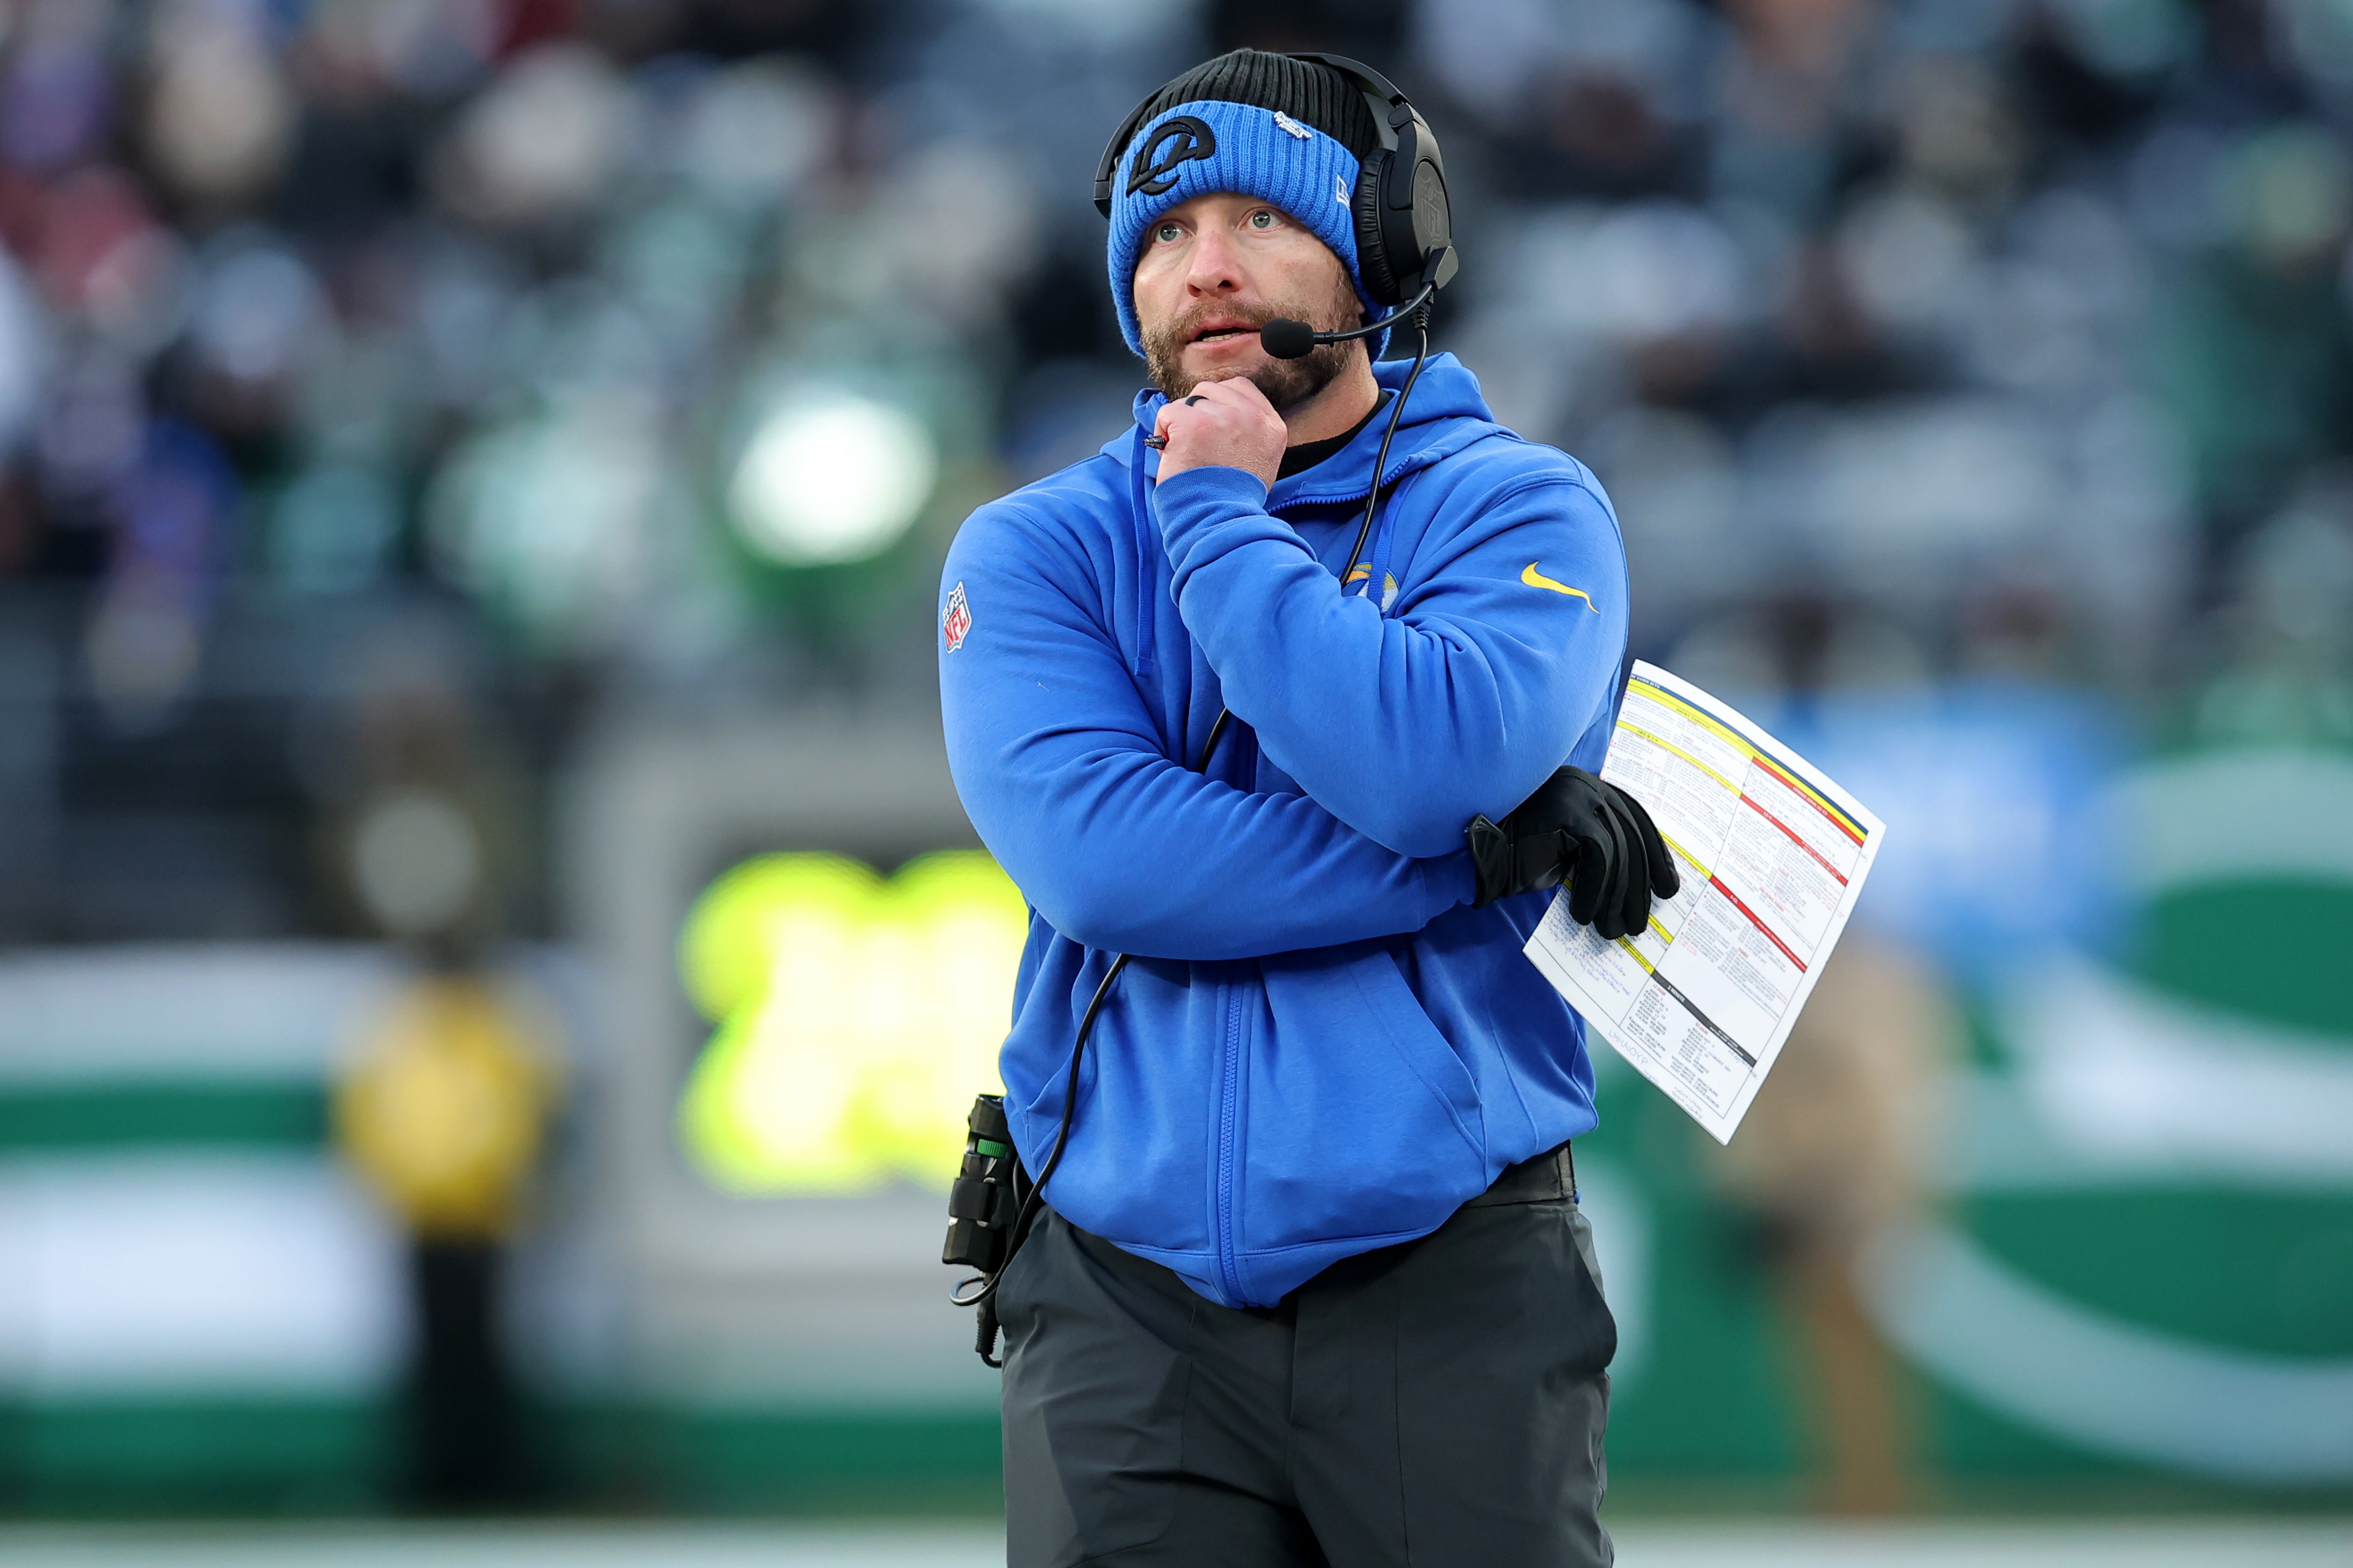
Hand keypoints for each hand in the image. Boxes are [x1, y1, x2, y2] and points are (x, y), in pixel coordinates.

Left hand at [1150, 377, 1284, 489]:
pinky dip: (1162, 432)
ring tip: (1186, 452)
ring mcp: (1223, 417)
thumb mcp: (1261, 461)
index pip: (1241, 388)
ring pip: (1189, 401)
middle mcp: (1251, 416)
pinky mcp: (1193, 423)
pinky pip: (1168, 413)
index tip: (1211, 422)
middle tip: (1196, 442)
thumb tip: (1223, 415)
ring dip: (1181, 423)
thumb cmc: (1234, 499)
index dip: (1219, 402)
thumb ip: (1250, 432)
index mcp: (1272, 425)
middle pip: (1212, 389)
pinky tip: (1172, 453)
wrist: (1220, 521)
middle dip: (1198, 410)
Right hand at [1465, 766, 1680, 937]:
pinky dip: (1594, 892)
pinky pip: (1598, 858)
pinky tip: (1581, 916)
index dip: (1656, 855)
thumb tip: (1637, 884)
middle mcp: (1589, 785)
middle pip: (1632, 836)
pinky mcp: (1568, 812)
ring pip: (1619, 852)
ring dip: (1617, 898)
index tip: (1668, 887)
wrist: (1474, 848)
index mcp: (1591, 788)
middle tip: (1641, 922)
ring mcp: (1578, 794)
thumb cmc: (1515, 853)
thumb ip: (1598, 851)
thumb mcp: (1566, 849)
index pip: (1636, 820)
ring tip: (1612, 930)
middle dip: (1641, 884)